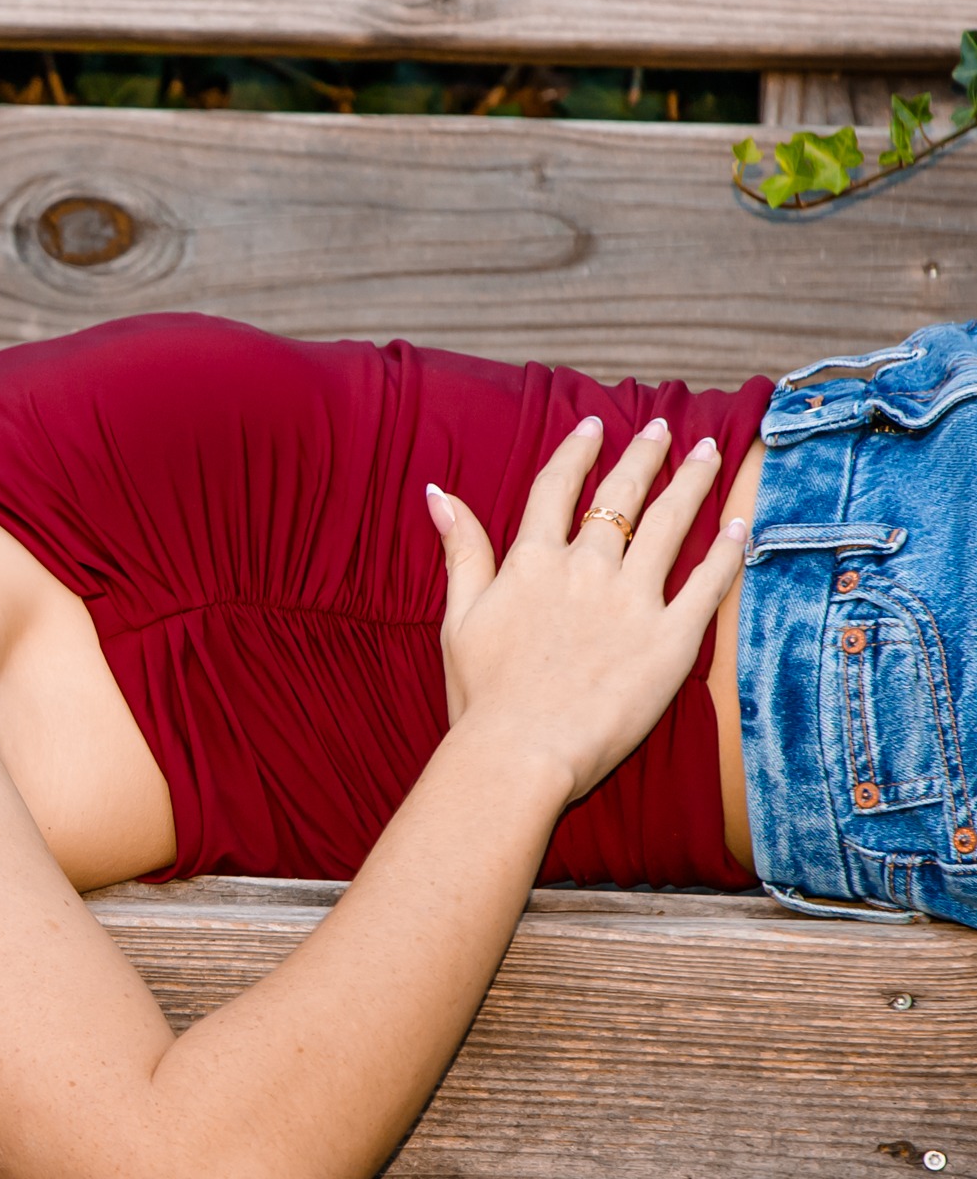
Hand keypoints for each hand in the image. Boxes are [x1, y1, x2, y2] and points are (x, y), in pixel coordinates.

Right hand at [424, 416, 745, 802]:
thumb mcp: (458, 618)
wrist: (520, 753)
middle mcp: (586, 569)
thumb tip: (439, 494)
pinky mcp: (670, 639)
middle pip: (621, 496)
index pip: (556, 489)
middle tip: (667, 428)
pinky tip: (739, 524)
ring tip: (710, 452)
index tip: (595, 425)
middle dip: (645, 455)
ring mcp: (632, 601)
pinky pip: (707, 584)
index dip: (577, 452)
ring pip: (670, 524)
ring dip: (691, 482)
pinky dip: (726, 551)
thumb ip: (461, 552)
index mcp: (532, 563)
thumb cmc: (481, 697)